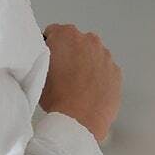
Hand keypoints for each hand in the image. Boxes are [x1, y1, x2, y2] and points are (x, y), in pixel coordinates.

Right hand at [39, 24, 121, 142]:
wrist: (79, 121)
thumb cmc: (57, 98)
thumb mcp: (38, 72)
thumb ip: (43, 55)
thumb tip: (46, 54)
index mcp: (67, 35)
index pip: (54, 32)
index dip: (49, 47)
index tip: (49, 59)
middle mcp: (89, 41)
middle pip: (76, 43)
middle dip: (70, 54)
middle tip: (62, 75)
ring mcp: (106, 57)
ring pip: (93, 57)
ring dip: (86, 66)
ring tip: (76, 87)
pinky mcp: (116, 73)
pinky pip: (105, 71)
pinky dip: (99, 79)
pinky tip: (89, 93)